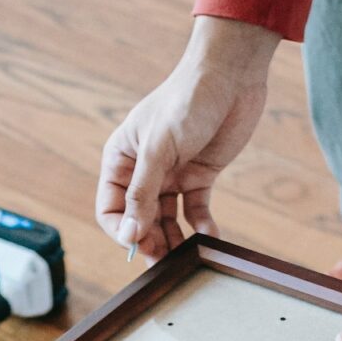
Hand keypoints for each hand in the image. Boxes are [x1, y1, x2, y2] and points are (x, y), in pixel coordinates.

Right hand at [97, 17, 278, 262]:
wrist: (230, 75)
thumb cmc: (187, 100)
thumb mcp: (159, 148)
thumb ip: (143, 193)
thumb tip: (130, 235)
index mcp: (121, 160)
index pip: (110, 208)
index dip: (122, 230)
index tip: (139, 245)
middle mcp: (143, 172)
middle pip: (139, 220)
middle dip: (149, 242)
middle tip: (164, 264)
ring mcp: (172, 175)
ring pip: (166, 220)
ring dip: (174, 241)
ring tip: (185, 260)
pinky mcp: (199, 176)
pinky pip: (196, 211)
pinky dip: (201, 226)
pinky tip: (210, 237)